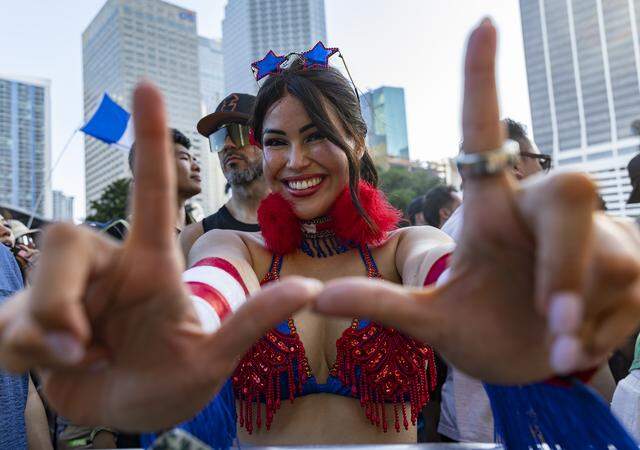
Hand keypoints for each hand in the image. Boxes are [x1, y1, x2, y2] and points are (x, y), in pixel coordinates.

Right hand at [0, 83, 319, 430]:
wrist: (128, 415)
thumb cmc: (174, 380)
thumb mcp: (213, 359)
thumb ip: (250, 324)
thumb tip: (310, 289)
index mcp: (152, 264)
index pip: (150, 192)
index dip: (149, 141)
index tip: (147, 86)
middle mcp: (106, 267)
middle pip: (64, 239)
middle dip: (58, 298)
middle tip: (85, 348)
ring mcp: (65, 293)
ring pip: (32, 291)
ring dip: (48, 339)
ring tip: (87, 362)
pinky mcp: (27, 321)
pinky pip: (8, 327)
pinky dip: (29, 356)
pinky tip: (60, 369)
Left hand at [315, 19, 639, 383]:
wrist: (534, 365)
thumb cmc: (482, 328)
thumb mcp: (432, 322)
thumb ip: (381, 304)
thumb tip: (313, 295)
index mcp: (491, 209)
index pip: (483, 137)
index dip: (480, 83)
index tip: (480, 24)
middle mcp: (541, 212)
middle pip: (571, 191)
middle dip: (565, 264)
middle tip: (554, 321)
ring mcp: (596, 239)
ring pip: (606, 259)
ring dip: (579, 316)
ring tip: (557, 347)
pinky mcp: (635, 273)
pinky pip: (633, 295)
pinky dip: (600, 335)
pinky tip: (579, 347)